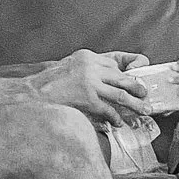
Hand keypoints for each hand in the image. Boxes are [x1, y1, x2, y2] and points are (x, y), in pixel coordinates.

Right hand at [31, 49, 151, 127]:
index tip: (139, 75)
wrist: (32, 93)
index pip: (115, 61)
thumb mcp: (70, 66)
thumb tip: (110, 79)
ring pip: (122, 94)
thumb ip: (89, 68)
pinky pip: (109, 110)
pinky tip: (118, 122)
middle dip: (138, 86)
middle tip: (146, 94)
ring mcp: (90, 84)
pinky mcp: (87, 100)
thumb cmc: (49, 83)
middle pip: (123, 77)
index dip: (130, 69)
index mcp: (87, 56)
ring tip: (144, 110)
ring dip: (135, 104)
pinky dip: (116, 117)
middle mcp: (91, 67)